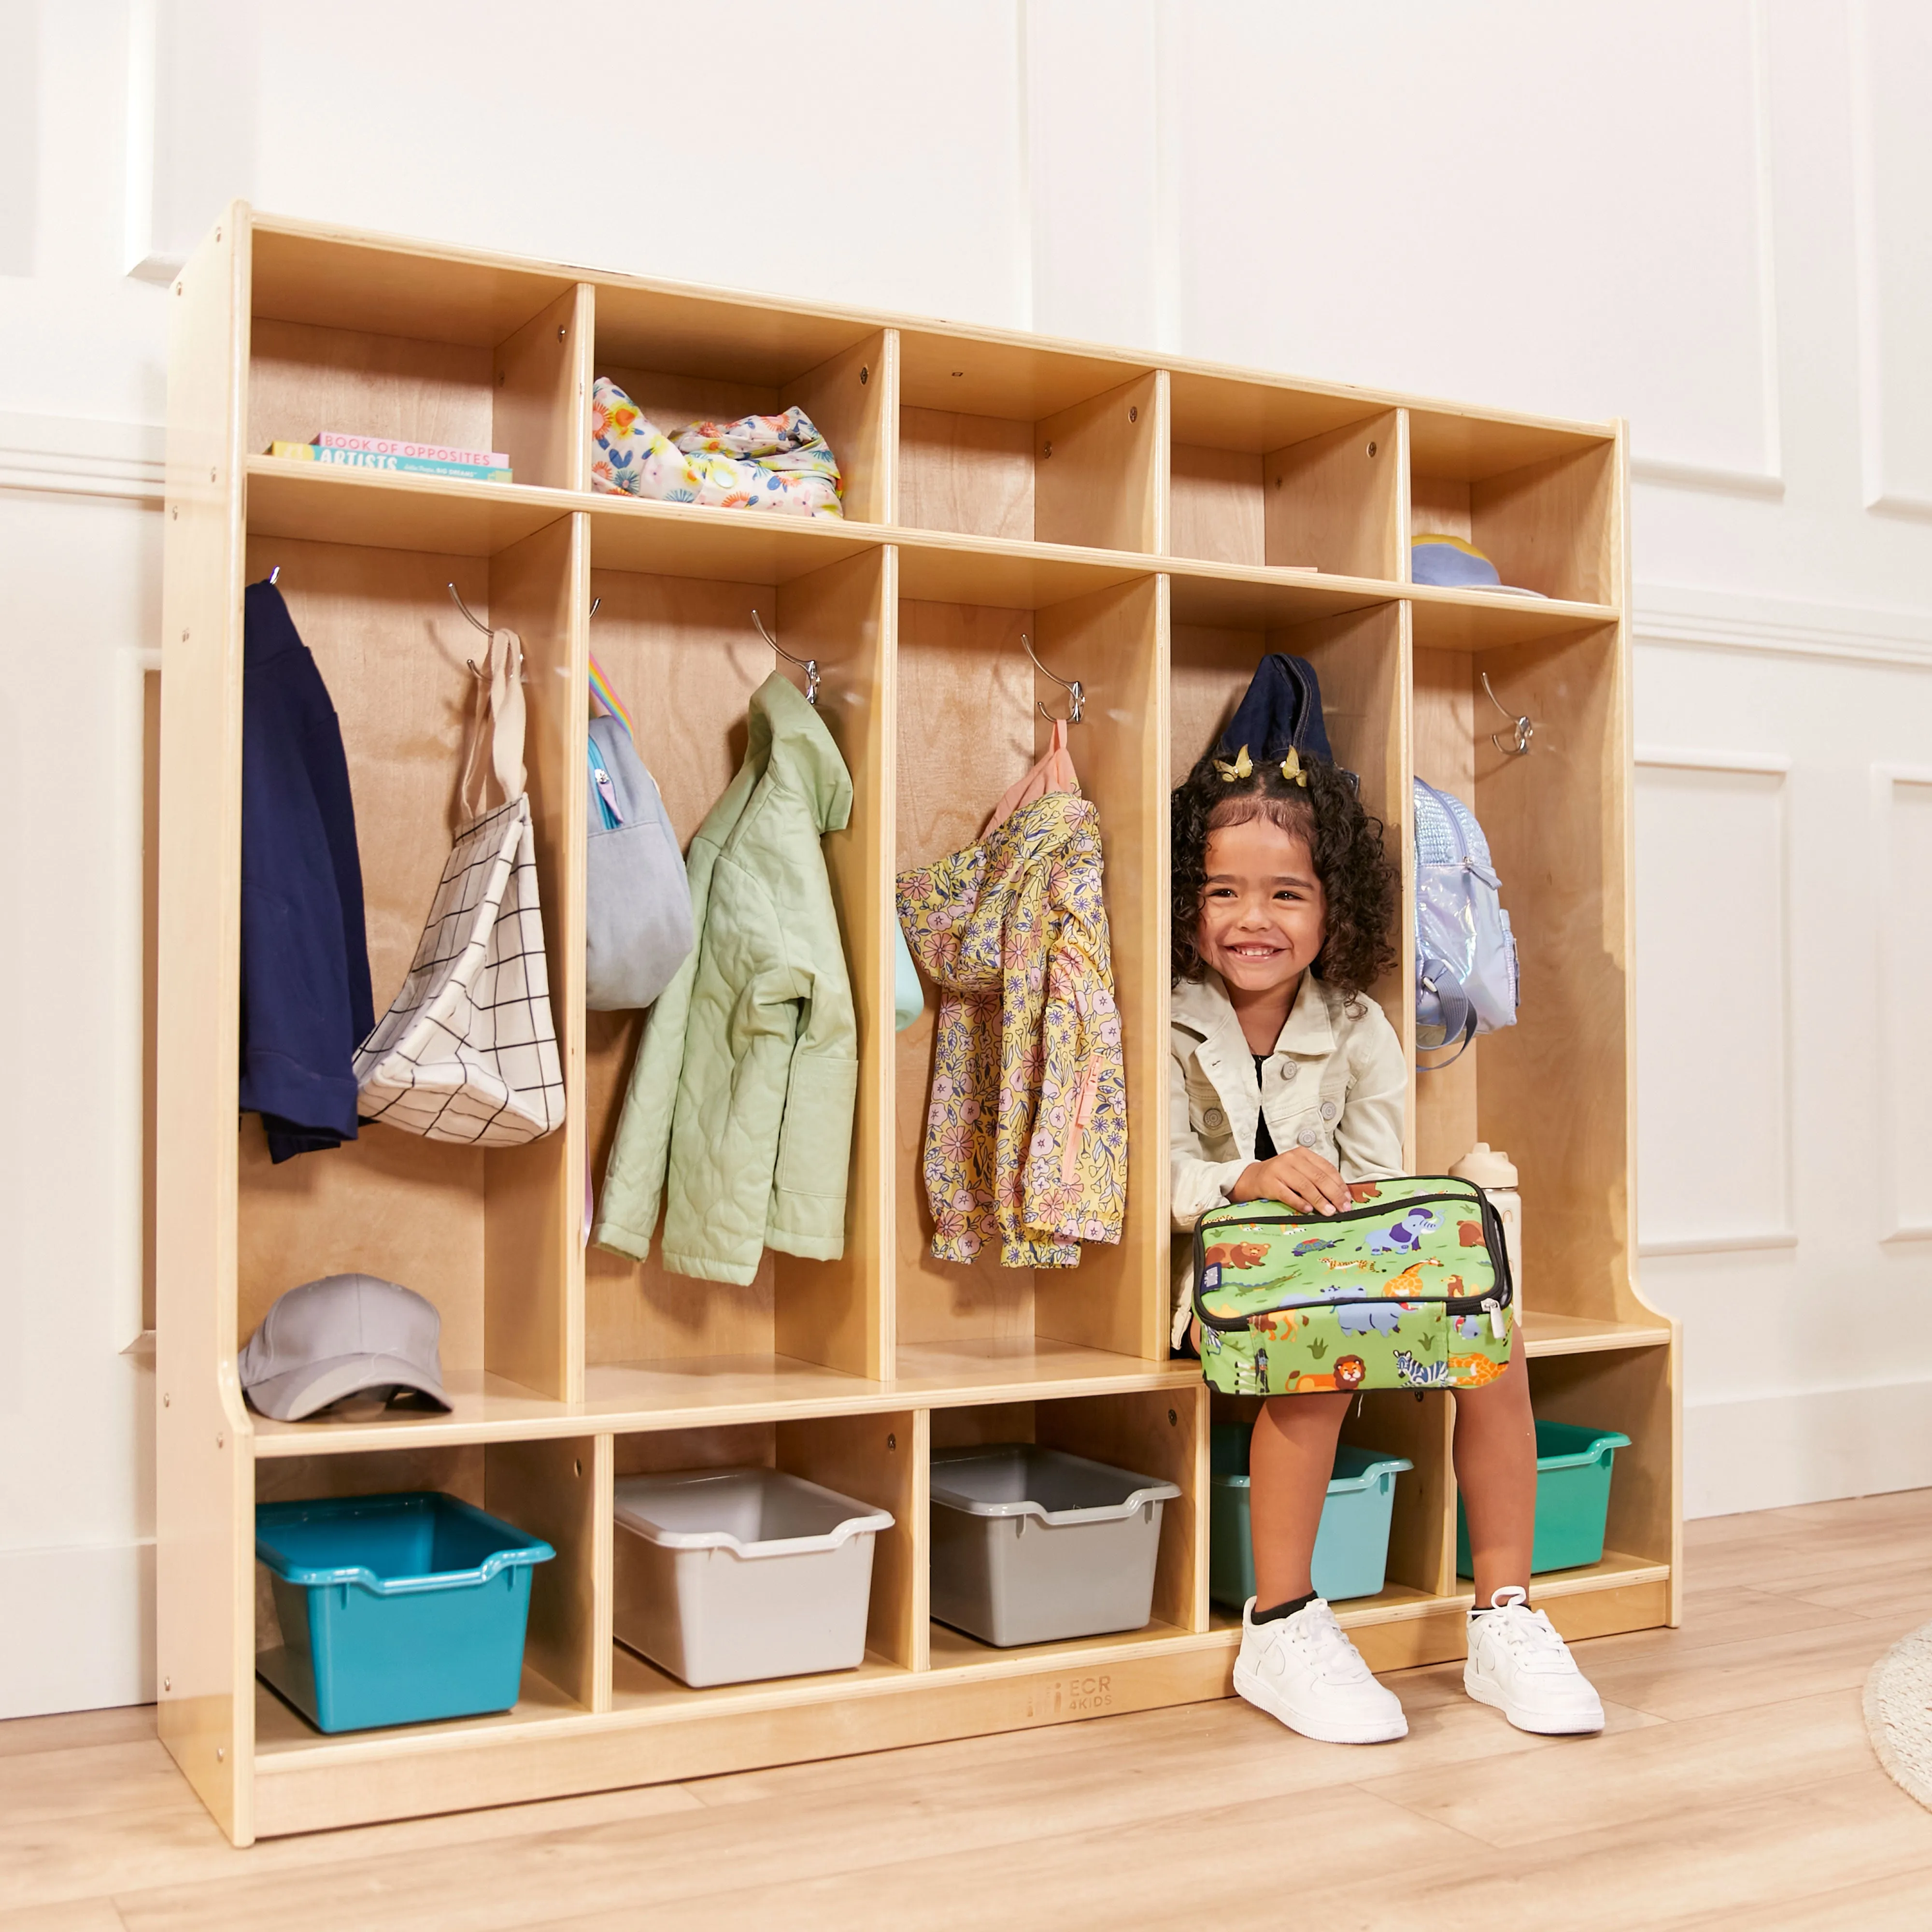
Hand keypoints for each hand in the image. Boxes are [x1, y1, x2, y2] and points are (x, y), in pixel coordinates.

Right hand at [1231, 1148, 1351, 1214]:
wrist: (1253, 1177)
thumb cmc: (1282, 1176)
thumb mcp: (1300, 1171)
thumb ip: (1317, 1178)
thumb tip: (1341, 1196)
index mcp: (1303, 1154)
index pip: (1327, 1168)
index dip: (1339, 1184)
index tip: (1348, 1198)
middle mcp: (1292, 1159)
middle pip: (1318, 1178)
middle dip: (1334, 1195)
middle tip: (1343, 1208)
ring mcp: (1280, 1170)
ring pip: (1305, 1186)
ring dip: (1319, 1201)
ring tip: (1329, 1212)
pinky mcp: (1269, 1183)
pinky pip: (1287, 1194)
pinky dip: (1299, 1203)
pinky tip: (1308, 1210)